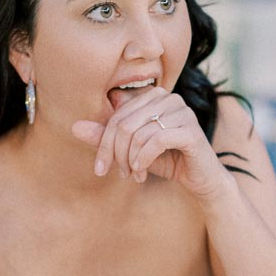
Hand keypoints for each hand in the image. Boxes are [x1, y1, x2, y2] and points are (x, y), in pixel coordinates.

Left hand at [71, 86, 228, 199]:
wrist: (201, 179)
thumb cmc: (166, 160)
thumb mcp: (131, 150)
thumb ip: (106, 138)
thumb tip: (75, 127)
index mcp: (152, 96)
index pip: (116, 116)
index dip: (103, 143)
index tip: (101, 168)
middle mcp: (167, 98)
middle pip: (124, 124)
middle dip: (116, 154)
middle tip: (120, 174)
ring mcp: (181, 111)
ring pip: (138, 133)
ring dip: (131, 160)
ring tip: (134, 175)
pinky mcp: (190, 129)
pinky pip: (155, 141)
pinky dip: (144, 159)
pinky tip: (142, 171)